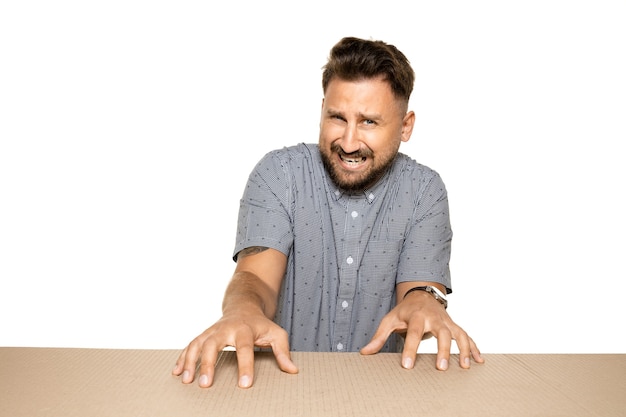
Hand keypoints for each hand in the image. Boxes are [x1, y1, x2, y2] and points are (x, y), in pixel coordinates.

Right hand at [172, 312, 297, 387]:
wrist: (244, 305)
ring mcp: (212, 331)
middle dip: (208, 364)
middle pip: (214, 344)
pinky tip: (177, 372)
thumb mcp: (276, 333)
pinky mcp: (204, 334)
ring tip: (186, 380)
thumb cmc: (260, 324)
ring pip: (198, 343)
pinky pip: (191, 345)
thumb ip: (283, 351)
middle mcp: (225, 329)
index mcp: (244, 329)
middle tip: (205, 384)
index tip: (244, 384)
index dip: (245, 366)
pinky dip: (183, 358)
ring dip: (190, 361)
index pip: (245, 348)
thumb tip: (292, 370)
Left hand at [360, 290, 483, 369]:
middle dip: (443, 350)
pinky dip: (474, 347)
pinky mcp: (454, 325)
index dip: (410, 349)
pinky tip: (479, 361)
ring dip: (464, 349)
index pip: (413, 333)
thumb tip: (365, 352)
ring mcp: (446, 321)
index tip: (407, 365)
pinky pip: (466, 336)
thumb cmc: (405, 310)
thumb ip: (379, 337)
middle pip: (442, 333)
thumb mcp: (390, 320)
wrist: (422, 294)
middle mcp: (434, 318)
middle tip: (441, 368)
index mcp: (416, 316)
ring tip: (465, 366)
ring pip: (459, 334)